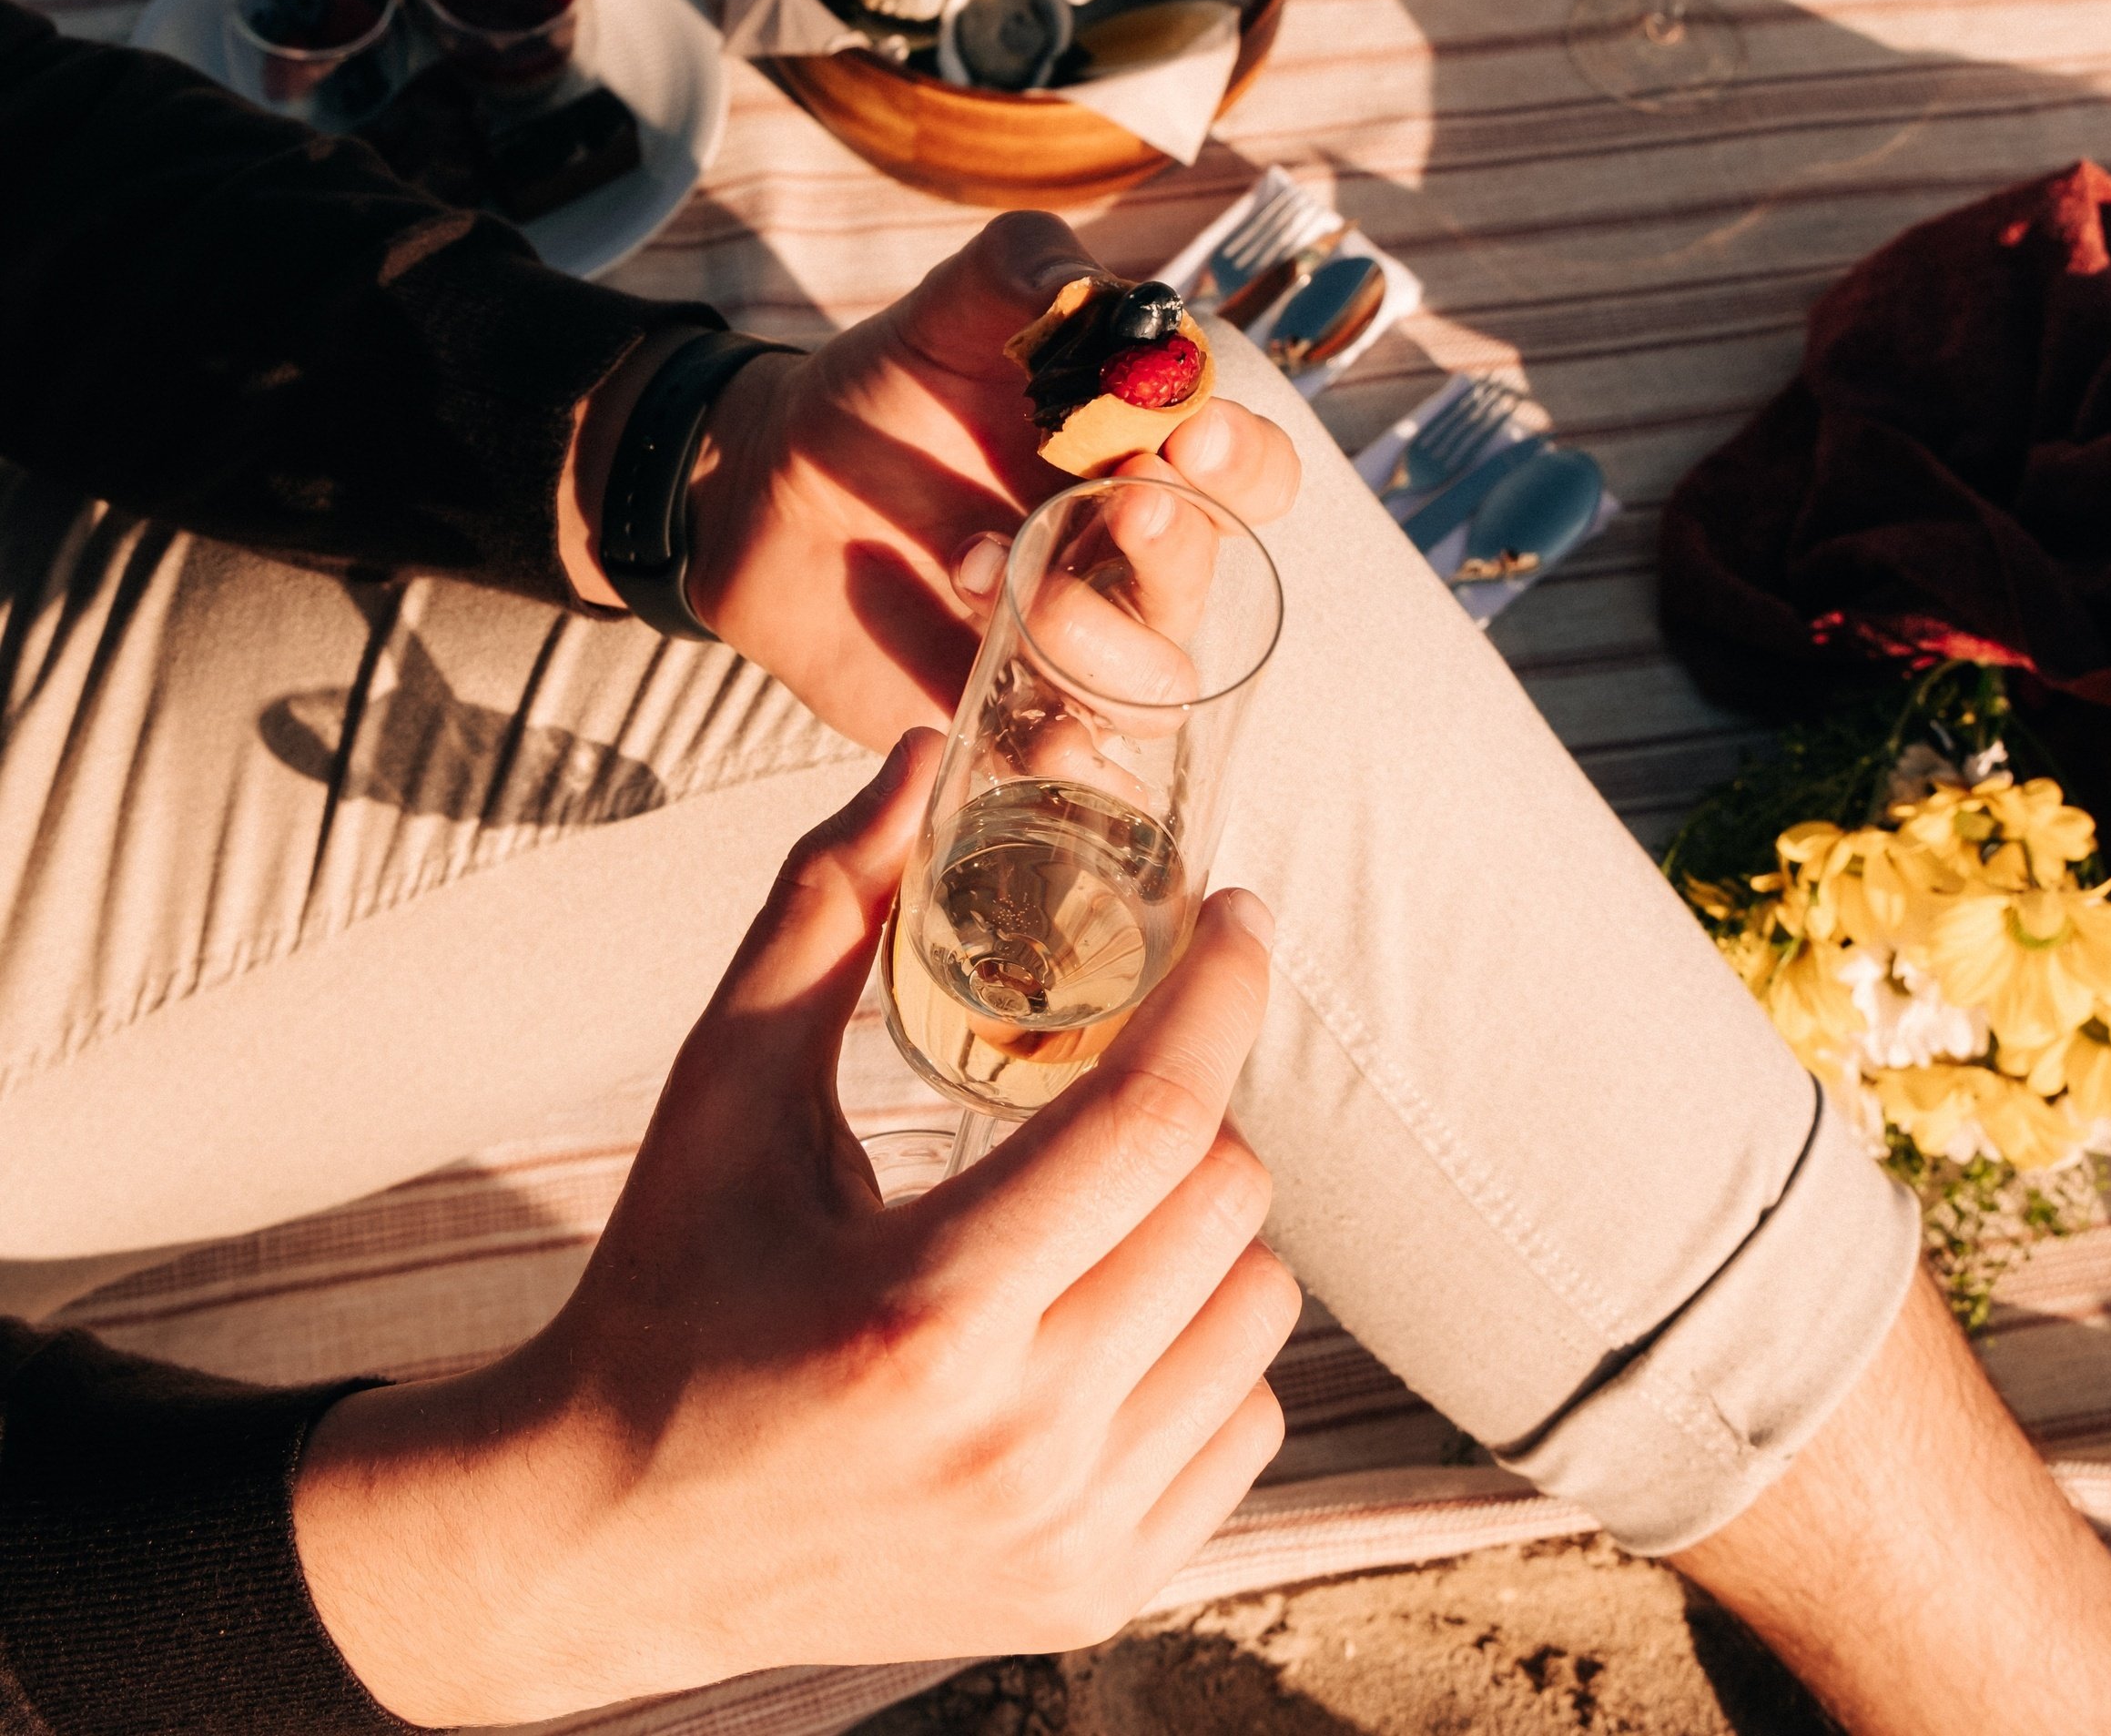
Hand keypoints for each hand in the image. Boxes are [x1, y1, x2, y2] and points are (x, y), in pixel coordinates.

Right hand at [296, 737, 1296, 1722]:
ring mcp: (1065, 1535)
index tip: (1233, 914)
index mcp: (922, 1306)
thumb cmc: (669, 1288)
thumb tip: (921, 759)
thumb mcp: (719, 1088)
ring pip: (1258, 1309)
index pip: (1155, 1118)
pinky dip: (1200, 1345)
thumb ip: (823, 912)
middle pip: (1226, 1202)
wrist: (611, 1537)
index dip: (1219, 987)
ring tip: (1092, 1209)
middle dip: (1188, 1104)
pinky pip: (1248, 1419)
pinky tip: (1099, 1321)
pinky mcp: (1093, 1593)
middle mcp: (1015, 1440)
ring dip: (1198, 1225)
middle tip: (1112, 1080)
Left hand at [683, 213, 1302, 748]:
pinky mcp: (1011, 720)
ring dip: (1096, 640)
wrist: (767, 488)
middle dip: (1172, 546)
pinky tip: (1020, 717)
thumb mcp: (950, 307)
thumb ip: (1029, 270)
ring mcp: (1077, 649)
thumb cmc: (884, 388)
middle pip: (1206, 578)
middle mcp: (1128, 560)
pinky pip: (1076, 766)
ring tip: (985, 576)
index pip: (1251, 475)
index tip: (1186, 434)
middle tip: (1117, 505)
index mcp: (1143, 458)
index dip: (1241, 462)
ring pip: (1154, 683)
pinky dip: (1067, 754)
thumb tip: (1105, 294)